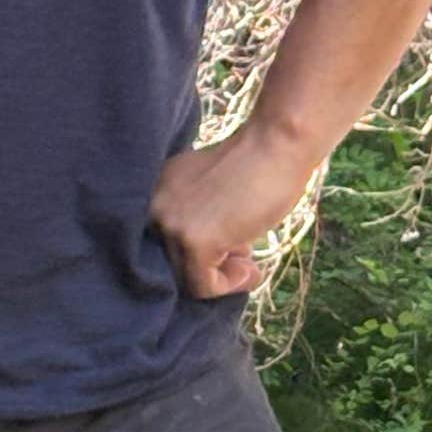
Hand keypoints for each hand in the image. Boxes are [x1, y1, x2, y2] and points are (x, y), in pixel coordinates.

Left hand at [150, 120, 321, 298]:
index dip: (200, 255)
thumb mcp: (215, 192)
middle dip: (211, 266)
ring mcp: (171, 224)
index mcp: (157, 191)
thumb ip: (202, 218)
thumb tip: (213, 259)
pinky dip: (230, 285)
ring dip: (223, 277)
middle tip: (244, 258)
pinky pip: (203, 286)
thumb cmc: (258, 164)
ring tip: (250, 263)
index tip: (232, 251)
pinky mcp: (193, 241)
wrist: (277, 144)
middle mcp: (154, 206)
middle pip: (174, 264)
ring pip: (186, 279)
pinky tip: (251, 268)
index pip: (166, 243)